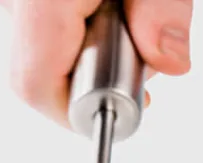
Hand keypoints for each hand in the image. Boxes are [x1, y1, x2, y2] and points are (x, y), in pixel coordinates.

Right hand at [1, 0, 192, 126]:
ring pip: (37, 44)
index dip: (78, 111)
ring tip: (121, 6)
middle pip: (37, 66)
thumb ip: (161, 11)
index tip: (124, 107)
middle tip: (138, 38)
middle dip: (93, 70)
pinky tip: (102, 4)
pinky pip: (36, 21)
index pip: (34, 84)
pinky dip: (74, 23)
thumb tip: (167, 59)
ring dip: (87, 43)